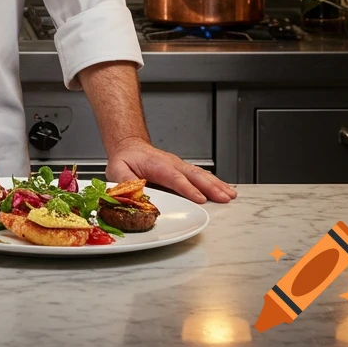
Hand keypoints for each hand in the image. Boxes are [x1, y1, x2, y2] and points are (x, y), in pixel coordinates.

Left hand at [106, 138, 237, 203]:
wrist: (129, 147)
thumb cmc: (125, 160)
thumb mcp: (117, 170)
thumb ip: (126, 182)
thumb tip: (136, 194)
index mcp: (156, 164)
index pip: (174, 177)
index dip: (188, 189)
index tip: (200, 199)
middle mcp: (171, 164)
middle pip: (193, 175)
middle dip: (210, 187)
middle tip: (224, 198)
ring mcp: (179, 166)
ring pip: (200, 175)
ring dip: (216, 185)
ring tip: (230, 195)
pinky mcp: (183, 171)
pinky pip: (201, 175)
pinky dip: (214, 182)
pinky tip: (225, 189)